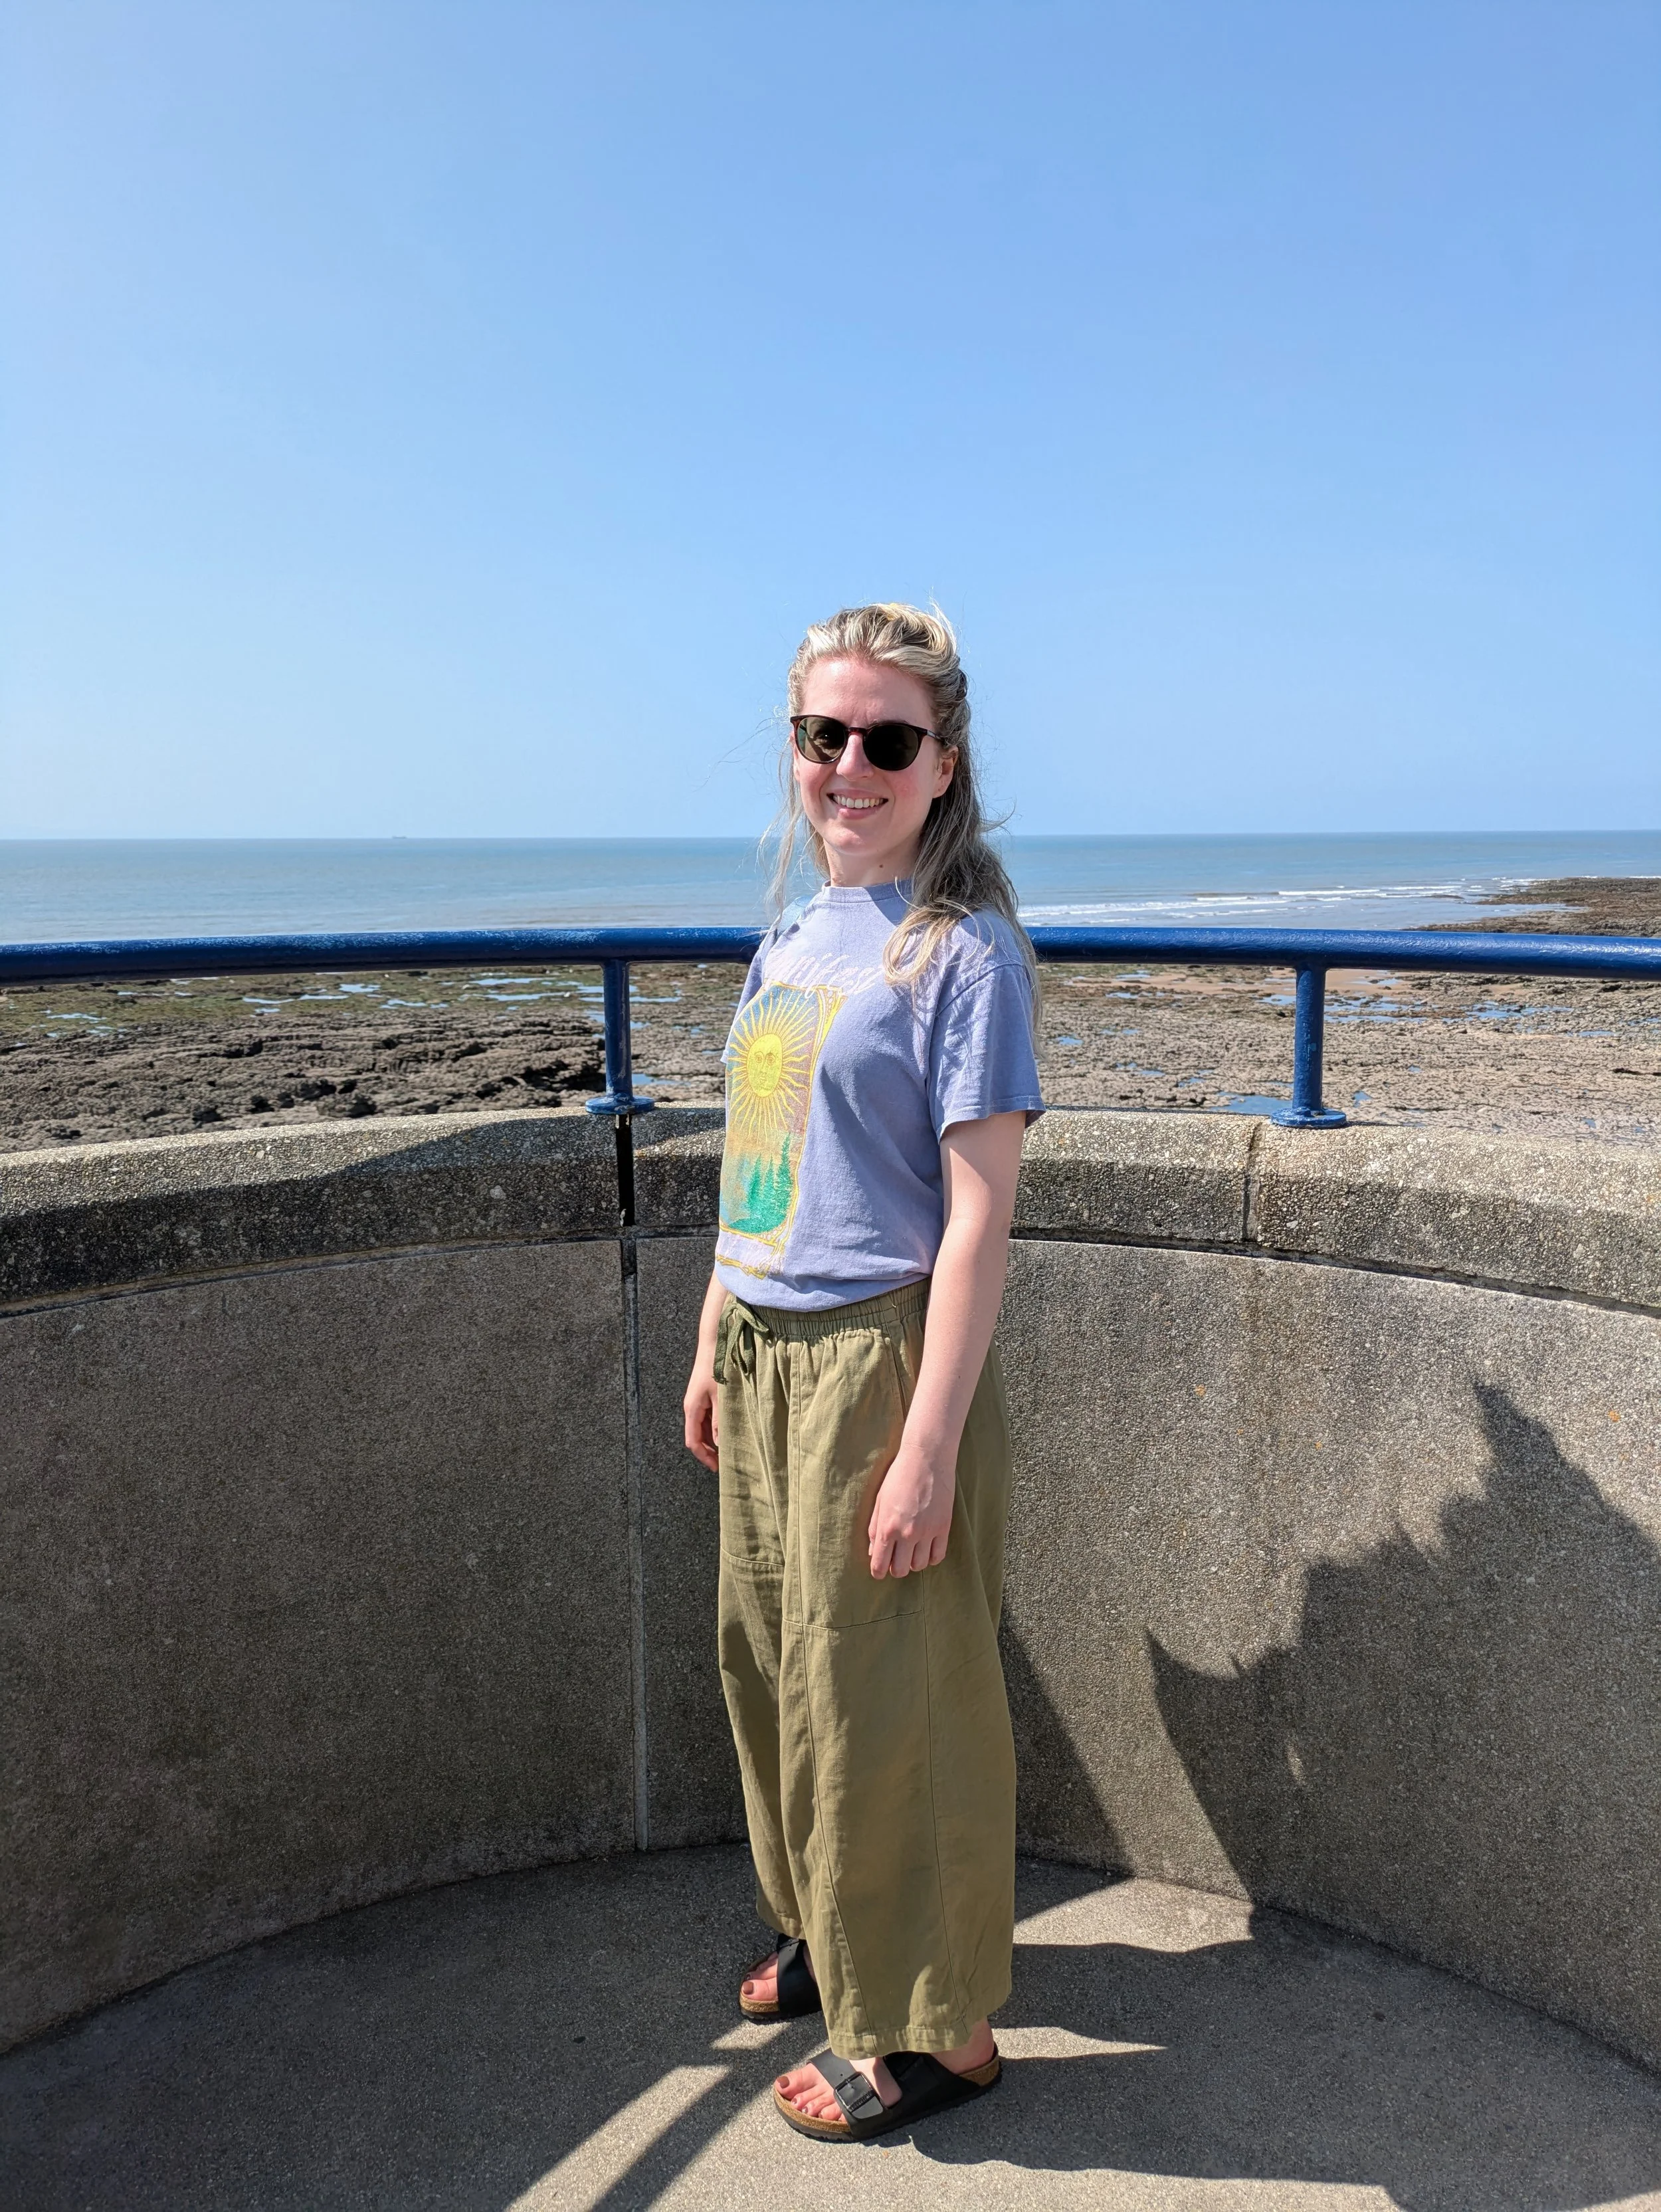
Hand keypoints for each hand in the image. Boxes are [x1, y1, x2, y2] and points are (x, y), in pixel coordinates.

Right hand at [683, 1359, 719, 1471]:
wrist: (714, 1343)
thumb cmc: (718, 1367)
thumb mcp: (722, 1397)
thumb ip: (720, 1421)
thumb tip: (720, 1443)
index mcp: (692, 1409)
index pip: (693, 1442)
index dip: (704, 1457)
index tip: (717, 1467)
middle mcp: (692, 1407)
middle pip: (696, 1437)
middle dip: (709, 1451)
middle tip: (725, 1462)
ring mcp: (697, 1402)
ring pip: (702, 1428)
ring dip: (712, 1440)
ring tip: (728, 1449)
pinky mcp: (704, 1396)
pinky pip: (707, 1418)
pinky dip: (714, 1428)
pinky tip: (726, 1431)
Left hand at [868, 1442, 954, 1579]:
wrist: (927, 1458)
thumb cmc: (899, 1476)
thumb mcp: (880, 1501)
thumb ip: (874, 1528)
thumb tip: (873, 1552)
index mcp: (887, 1527)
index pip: (880, 1564)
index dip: (878, 1572)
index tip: (879, 1571)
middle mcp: (907, 1533)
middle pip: (900, 1570)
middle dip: (895, 1569)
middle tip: (895, 1559)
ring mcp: (927, 1532)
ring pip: (920, 1566)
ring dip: (913, 1562)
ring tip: (911, 1551)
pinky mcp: (944, 1527)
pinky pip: (938, 1556)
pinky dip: (931, 1557)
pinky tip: (926, 1548)